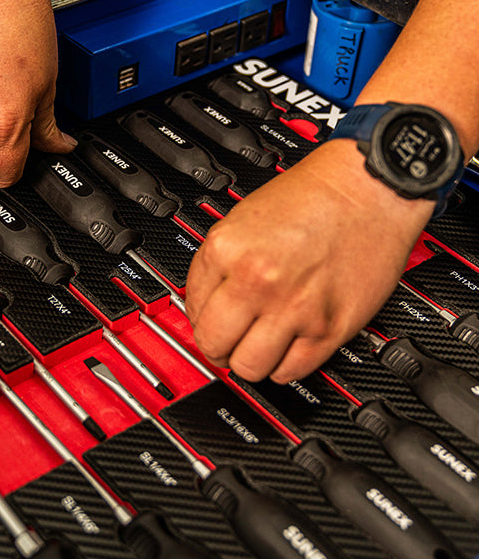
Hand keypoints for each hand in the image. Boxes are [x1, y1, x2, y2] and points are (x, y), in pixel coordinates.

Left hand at [185, 139, 433, 382]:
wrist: (368, 188)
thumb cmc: (314, 197)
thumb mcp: (244, 218)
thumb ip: (221, 263)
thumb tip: (206, 305)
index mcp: (228, 250)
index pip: (191, 309)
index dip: (201, 316)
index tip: (213, 318)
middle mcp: (257, 281)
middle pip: (214, 345)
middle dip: (218, 346)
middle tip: (230, 340)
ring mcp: (293, 308)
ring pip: (250, 368)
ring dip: (250, 360)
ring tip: (260, 344)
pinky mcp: (329, 328)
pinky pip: (292, 371)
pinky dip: (285, 365)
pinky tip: (289, 345)